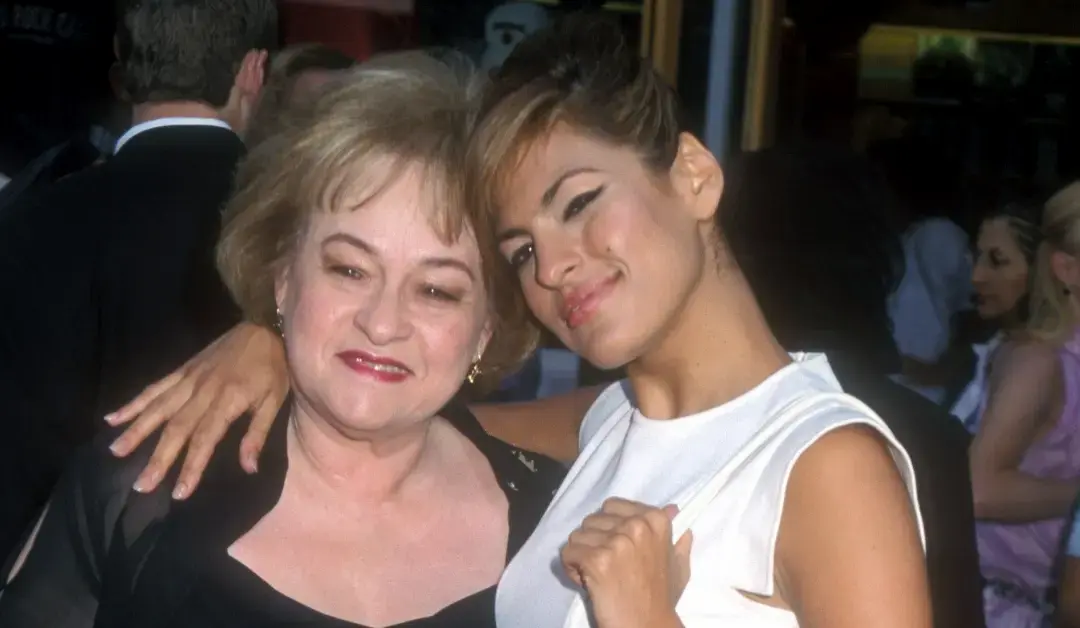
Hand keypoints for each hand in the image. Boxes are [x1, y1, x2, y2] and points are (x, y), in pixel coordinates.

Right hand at [105, 323, 288, 498]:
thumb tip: (248, 468)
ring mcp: (188, 379)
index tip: (179, 492)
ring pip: (157, 409)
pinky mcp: (182, 370)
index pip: (205, 440)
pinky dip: (133, 403)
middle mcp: (202, 392)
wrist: (263, 326)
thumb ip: (258, 434)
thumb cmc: (273, 367)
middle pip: (175, 429)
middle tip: (141, 486)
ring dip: (136, 432)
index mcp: (228, 401)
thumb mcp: (275, 400)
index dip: (191, 466)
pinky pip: (154, 388)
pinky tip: (112, 418)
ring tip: (116, 453)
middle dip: (158, 459)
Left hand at [560, 498, 691, 627]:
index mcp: (655, 520)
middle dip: (593, 541)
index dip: (608, 528)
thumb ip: (673, 536)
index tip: (616, 548)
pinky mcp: (596, 560)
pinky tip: (587, 582)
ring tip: (596, 575)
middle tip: (606, 565)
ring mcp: (616, 542)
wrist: (648, 625)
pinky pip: (567, 552)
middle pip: (592, 520)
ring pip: (577, 536)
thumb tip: (672, 509)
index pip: (612, 506)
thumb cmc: (661, 598)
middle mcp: (636, 525)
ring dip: (581, 555)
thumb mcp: (677, 563)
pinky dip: (572, 569)